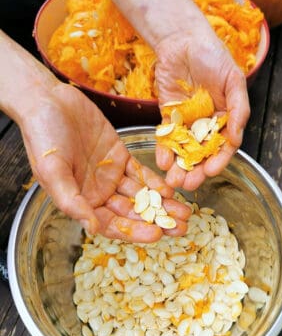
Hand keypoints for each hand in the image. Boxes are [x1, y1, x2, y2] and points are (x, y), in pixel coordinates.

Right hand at [20, 83, 190, 241]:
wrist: (48, 101)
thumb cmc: (42, 136)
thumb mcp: (52, 170)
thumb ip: (72, 200)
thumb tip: (92, 227)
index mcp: (82, 201)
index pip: (112, 224)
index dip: (134, 231)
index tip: (157, 234)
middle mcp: (98, 192)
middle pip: (132, 213)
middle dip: (156, 221)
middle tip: (182, 228)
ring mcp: (111, 174)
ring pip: (141, 195)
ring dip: (162, 205)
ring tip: (186, 213)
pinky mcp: (120, 155)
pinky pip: (141, 173)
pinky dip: (156, 182)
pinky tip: (172, 190)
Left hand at [155, 26, 249, 190]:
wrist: (182, 40)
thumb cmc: (213, 56)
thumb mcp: (233, 79)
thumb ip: (238, 108)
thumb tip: (236, 136)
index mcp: (226, 118)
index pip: (225, 146)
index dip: (219, 160)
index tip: (211, 171)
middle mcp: (207, 124)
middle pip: (203, 154)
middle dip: (197, 170)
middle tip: (189, 183)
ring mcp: (187, 123)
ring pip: (184, 150)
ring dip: (180, 166)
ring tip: (174, 180)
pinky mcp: (168, 117)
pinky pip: (166, 138)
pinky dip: (164, 150)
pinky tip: (162, 161)